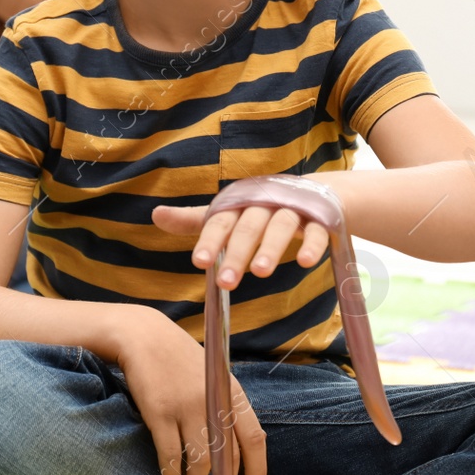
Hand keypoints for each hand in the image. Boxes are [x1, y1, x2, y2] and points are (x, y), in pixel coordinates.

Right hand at [114, 309, 266, 474]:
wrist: (144, 336)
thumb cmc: (179, 360)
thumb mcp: (212, 377)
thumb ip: (225, 407)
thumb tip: (235, 451)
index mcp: (230, 392)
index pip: (253, 437)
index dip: (256, 468)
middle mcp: (212, 401)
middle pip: (226, 455)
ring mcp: (186, 407)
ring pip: (199, 460)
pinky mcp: (159, 412)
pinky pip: (170, 454)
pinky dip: (171, 472)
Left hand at [152, 196, 332, 290]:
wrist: (314, 192)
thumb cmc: (260, 207)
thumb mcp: (228, 213)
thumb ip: (194, 220)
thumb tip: (154, 215)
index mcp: (240, 204)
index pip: (221, 222)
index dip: (210, 241)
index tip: (198, 263)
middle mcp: (264, 204)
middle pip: (249, 228)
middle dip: (237, 254)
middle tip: (227, 282)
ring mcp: (294, 210)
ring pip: (281, 227)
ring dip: (271, 248)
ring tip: (260, 272)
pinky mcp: (320, 219)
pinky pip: (316, 232)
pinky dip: (311, 245)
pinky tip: (304, 262)